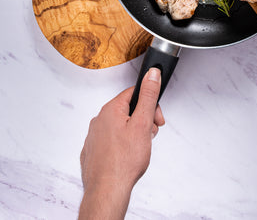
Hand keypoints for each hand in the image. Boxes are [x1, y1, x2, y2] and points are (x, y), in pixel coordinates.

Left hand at [79, 68, 163, 219]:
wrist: (107, 191)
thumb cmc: (124, 161)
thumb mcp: (143, 123)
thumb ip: (148, 96)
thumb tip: (152, 74)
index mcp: (111, 109)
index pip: (135, 93)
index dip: (150, 105)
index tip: (156, 119)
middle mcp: (99, 120)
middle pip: (128, 110)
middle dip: (143, 121)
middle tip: (149, 136)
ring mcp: (94, 136)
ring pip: (120, 126)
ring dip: (133, 134)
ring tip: (138, 149)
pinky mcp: (92, 151)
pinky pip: (111, 141)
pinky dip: (121, 146)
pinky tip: (126, 157)